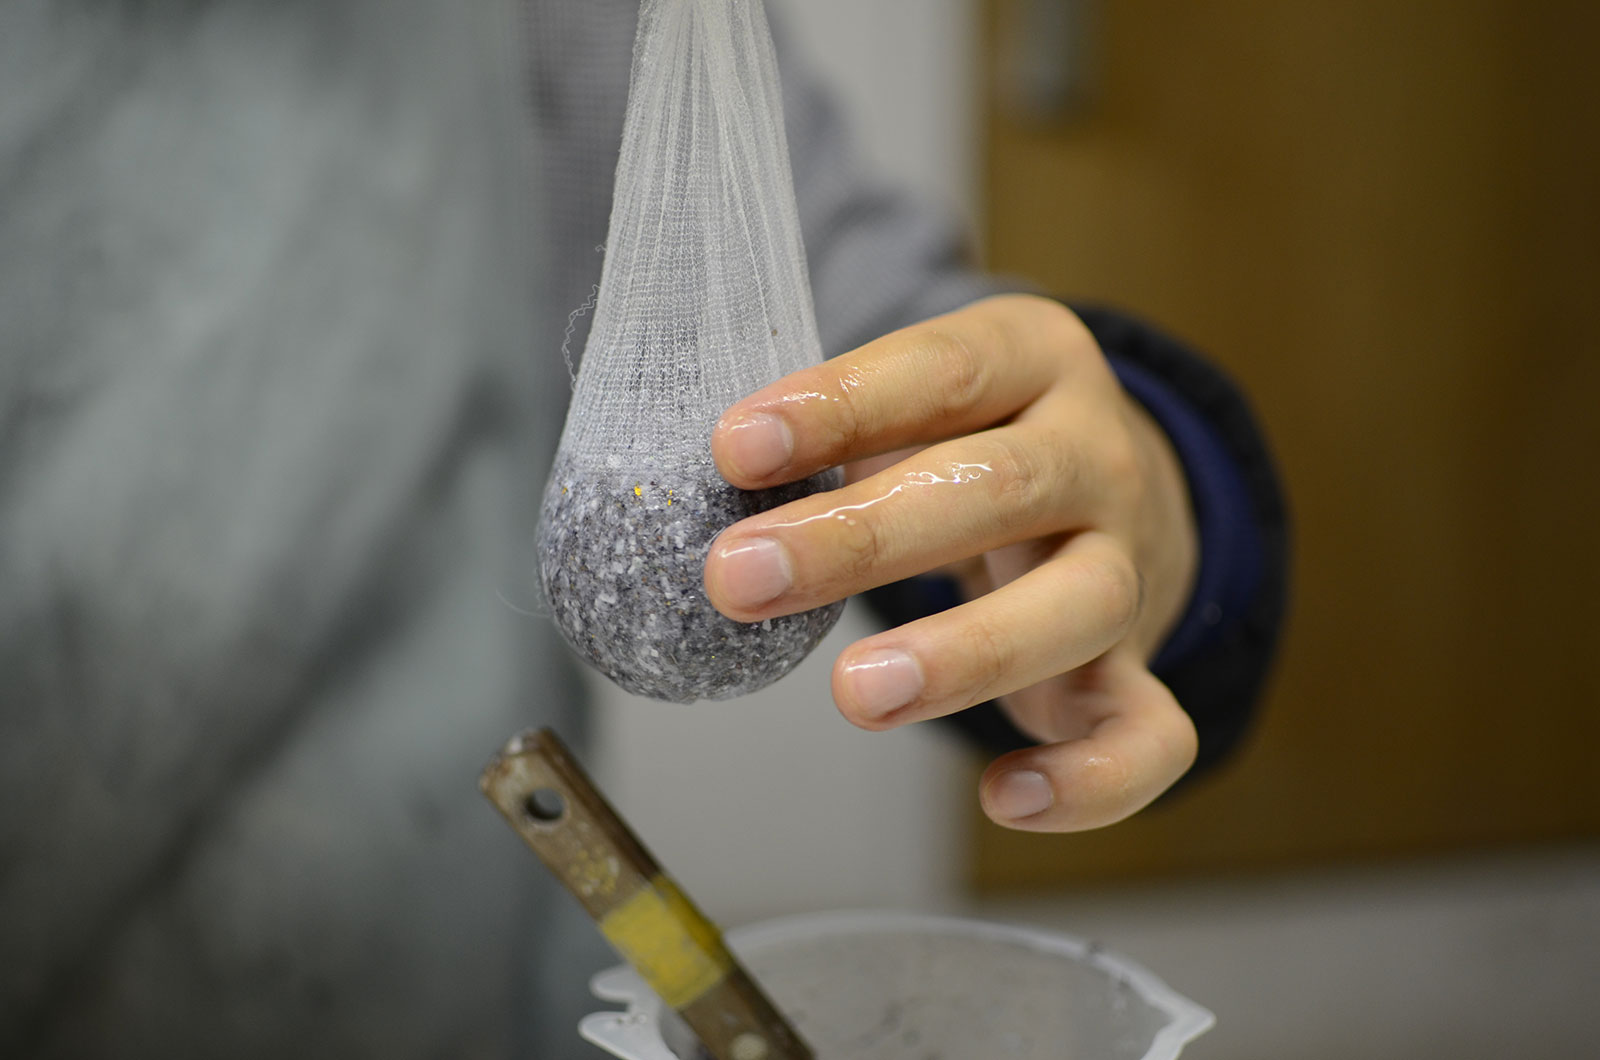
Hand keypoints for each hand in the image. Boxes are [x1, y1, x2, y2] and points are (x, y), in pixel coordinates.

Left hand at [704, 295, 1199, 831]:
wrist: (1107, 487)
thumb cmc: (970, 439)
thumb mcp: (916, 398)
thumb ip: (838, 431)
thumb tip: (719, 479)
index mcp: (1036, 359)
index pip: (944, 372)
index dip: (841, 407)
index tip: (735, 449)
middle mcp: (1097, 455)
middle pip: (1003, 487)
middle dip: (863, 538)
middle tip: (740, 577)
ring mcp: (1129, 563)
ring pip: (1082, 604)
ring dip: (967, 653)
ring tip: (856, 692)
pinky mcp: (1136, 669)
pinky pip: (1153, 733)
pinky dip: (1093, 778)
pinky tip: (1002, 797)